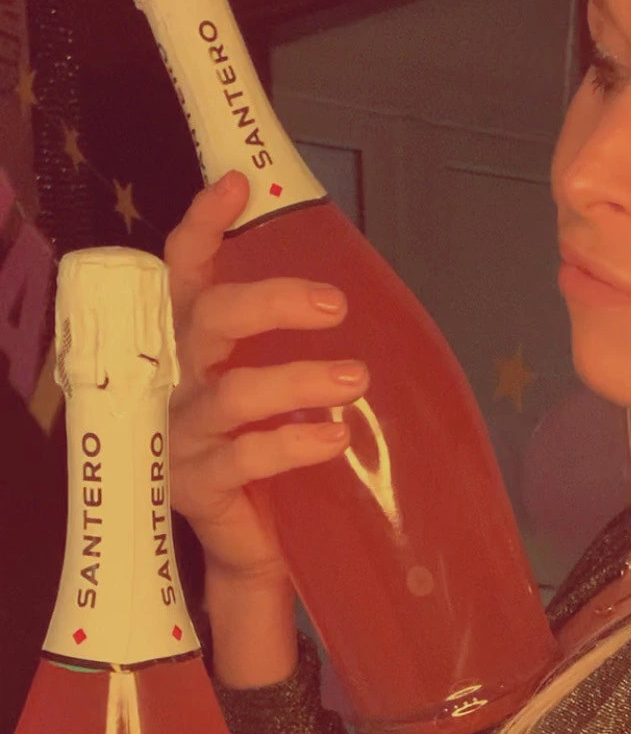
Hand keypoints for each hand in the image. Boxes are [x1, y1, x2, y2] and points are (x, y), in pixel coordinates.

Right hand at [166, 170, 367, 584]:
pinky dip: (294, 443)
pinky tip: (334, 437)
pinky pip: (246, 458)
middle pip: (207, 321)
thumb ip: (286, 342)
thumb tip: (344, 291)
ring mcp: (177, 436)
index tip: (239, 186)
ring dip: (297, 378)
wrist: (254, 547)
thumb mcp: (273, 389)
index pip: (182, 273)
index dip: (203, 227)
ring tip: (356, 378)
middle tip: (334, 305)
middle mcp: (171, 383)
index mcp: (187, 346)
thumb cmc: (266, 453)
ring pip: (231, 393)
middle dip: (269, 302)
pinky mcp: (194, 486)